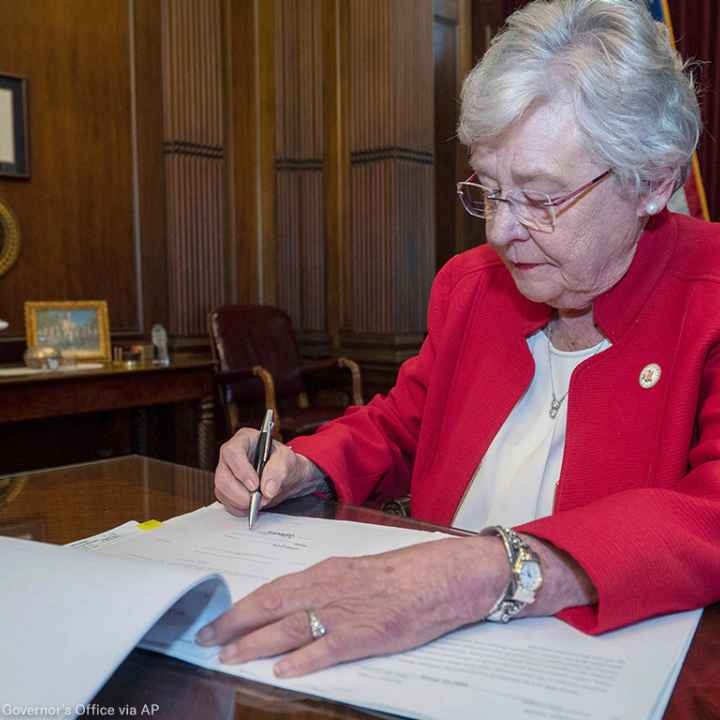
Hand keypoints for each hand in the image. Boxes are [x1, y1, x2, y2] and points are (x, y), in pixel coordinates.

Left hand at [196, 535, 509, 676]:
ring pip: (288, 629)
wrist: (435, 578)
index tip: (219, 618)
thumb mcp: (353, 571)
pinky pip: (324, 650)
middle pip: (270, 608)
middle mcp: (326, 589)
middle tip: (208, 638)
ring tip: (229, 656)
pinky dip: (301, 661)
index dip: (242, 607)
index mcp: (324, 571)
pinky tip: (281, 672)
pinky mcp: (363, 637)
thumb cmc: (398, 572)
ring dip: (255, 644)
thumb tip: (296, 604)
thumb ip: (324, 587)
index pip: (272, 590)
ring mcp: (343, 614)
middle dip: (235, 625)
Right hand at [214, 428, 323, 515]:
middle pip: (223, 476)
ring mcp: (227, 472)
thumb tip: (267, 489)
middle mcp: (231, 456)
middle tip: (259, 500)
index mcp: (245, 439)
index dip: (241, 470)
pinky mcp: (226, 489)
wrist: (287, 476)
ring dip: (241, 502)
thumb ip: (279, 471)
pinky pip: (226, 502)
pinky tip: (253, 505)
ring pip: (222, 491)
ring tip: (261, 501)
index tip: (255, 485)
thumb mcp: (288, 460)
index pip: (233, 452)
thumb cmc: (285, 462)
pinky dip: (240, 508)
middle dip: (240, 493)